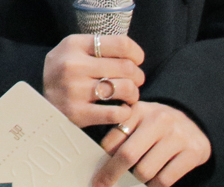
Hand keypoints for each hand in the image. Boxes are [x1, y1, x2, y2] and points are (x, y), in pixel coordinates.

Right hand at [43, 34, 144, 127]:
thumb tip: (133, 53)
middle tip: (134, 81)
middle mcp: (72, 65)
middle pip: (127, 67)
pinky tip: (120, 109)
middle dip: (138, 76)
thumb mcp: (71, 52)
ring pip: (126, 88)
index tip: (136, 61)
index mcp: (73, 45)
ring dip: (133, 94)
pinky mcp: (78, 113)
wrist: (40, 103)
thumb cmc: (64, 74)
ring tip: (127, 96)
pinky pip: (118, 113)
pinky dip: (125, 112)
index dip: (136, 53)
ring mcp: (74, 89)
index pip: (120, 43)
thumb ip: (97, 47)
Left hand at [95, 101, 211, 186]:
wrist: (194, 122)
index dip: (103, 158)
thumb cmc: (156, 125)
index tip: (96, 171)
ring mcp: (178, 136)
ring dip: (137, 179)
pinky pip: (165, 179)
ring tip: (136, 176)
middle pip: (128, 155)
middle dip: (112, 173)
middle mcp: (159, 120)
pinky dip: (154, 185)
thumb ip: (120, 131)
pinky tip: (152, 182)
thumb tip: (100, 159)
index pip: (112, 139)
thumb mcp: (137, 118)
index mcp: (138, 110)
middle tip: (102, 184)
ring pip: (145, 171)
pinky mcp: (193, 152)